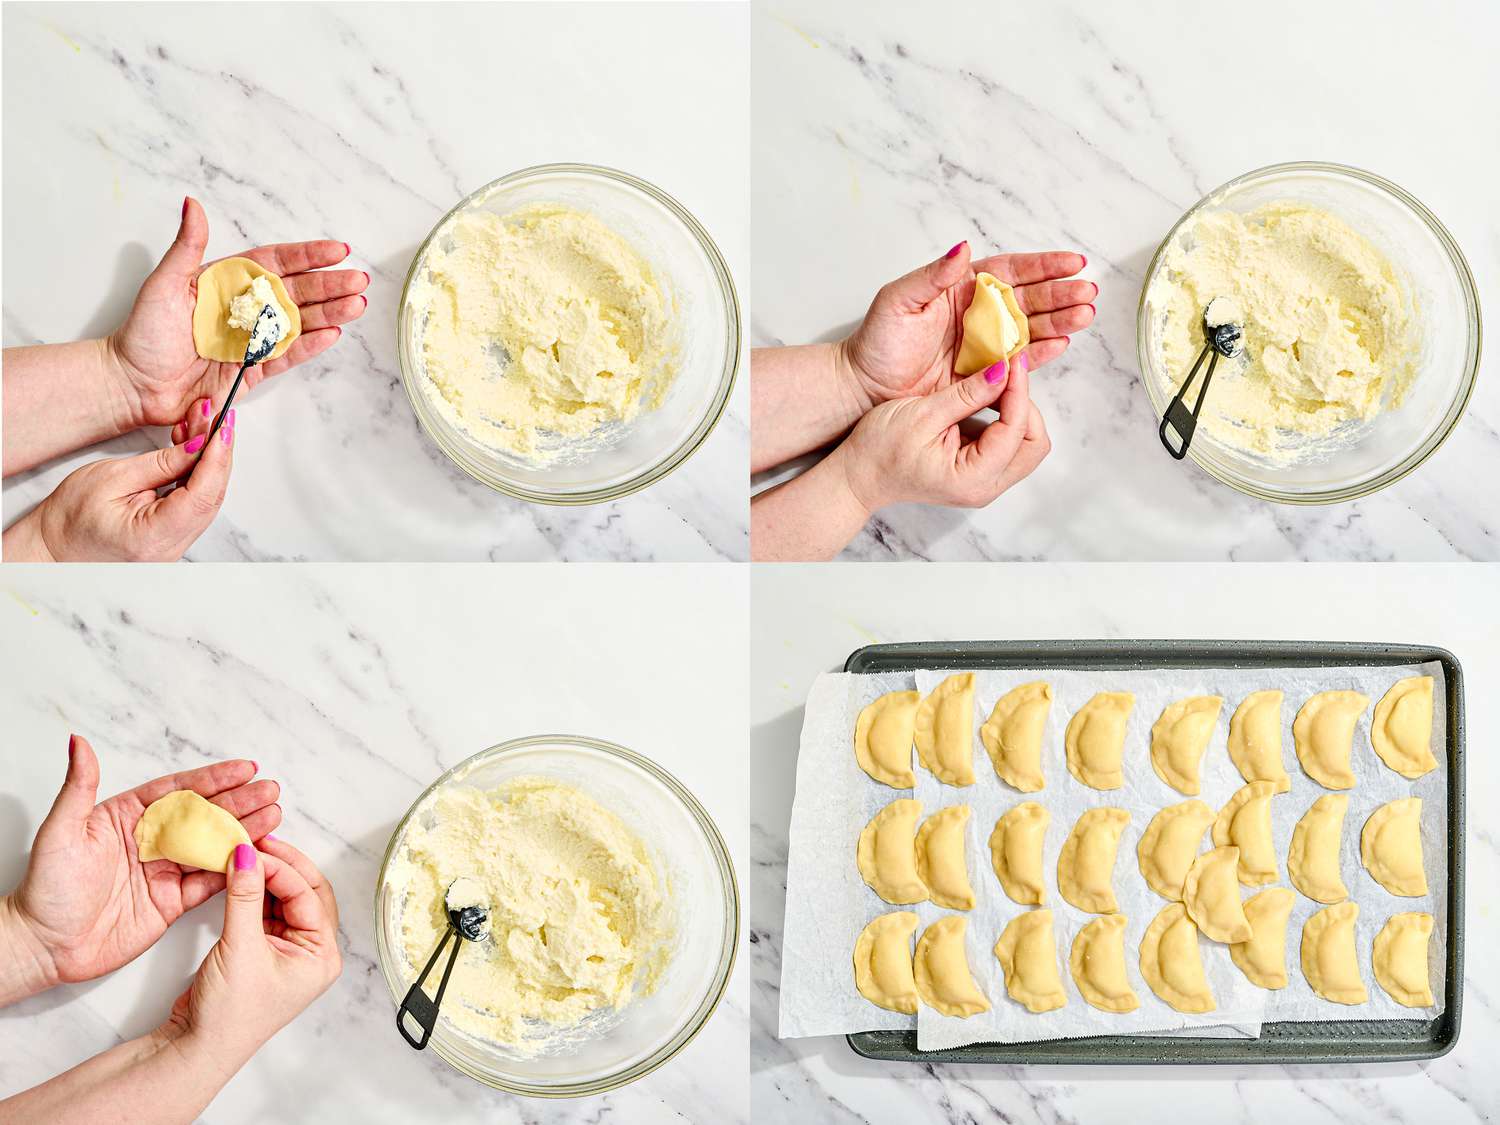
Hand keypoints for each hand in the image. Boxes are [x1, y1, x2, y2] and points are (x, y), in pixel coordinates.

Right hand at [5, 397, 235, 560]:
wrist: (54, 546)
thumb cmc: (70, 518)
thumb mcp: (111, 478)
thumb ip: (161, 464)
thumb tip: (198, 447)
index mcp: (153, 537)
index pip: (201, 495)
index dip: (217, 458)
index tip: (221, 426)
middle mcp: (170, 548)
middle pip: (211, 496)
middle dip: (217, 452)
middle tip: (214, 416)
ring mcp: (175, 546)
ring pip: (207, 498)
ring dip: (208, 460)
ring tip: (200, 425)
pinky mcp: (173, 537)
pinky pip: (196, 502)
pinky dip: (198, 474)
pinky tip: (193, 448)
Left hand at [5, 735, 279, 992]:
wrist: (42, 946)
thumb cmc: (44, 889)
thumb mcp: (60, 832)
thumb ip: (79, 787)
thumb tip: (79, 743)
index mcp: (127, 817)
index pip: (178, 790)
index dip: (212, 778)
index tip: (244, 768)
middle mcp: (150, 841)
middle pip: (203, 815)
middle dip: (239, 801)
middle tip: (270, 791)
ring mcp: (163, 871)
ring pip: (212, 846)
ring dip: (243, 831)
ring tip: (274, 816)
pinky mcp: (171, 902)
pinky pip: (209, 883)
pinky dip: (233, 870)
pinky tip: (256, 856)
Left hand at [110, 197, 368, 428]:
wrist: (132, 383)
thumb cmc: (142, 333)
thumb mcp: (165, 283)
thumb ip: (187, 247)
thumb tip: (194, 205)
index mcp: (226, 283)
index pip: (275, 263)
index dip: (307, 256)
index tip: (336, 251)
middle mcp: (244, 310)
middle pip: (296, 293)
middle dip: (329, 286)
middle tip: (358, 280)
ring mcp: (251, 340)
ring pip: (298, 323)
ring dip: (329, 313)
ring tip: (356, 305)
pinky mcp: (252, 370)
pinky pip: (287, 355)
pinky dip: (310, 346)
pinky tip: (333, 334)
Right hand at [164, 839, 340, 1070]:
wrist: (196, 1048)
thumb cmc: (228, 1014)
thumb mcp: (240, 947)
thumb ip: (245, 896)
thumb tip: (247, 854)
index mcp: (322, 955)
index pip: (308, 896)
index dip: (281, 868)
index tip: (253, 848)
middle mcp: (312, 952)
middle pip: (305, 893)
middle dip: (282, 866)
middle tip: (257, 843)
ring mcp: (288, 951)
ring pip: (285, 899)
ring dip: (267, 877)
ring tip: (245, 853)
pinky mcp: (264, 951)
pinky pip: (266, 911)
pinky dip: (254, 893)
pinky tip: (240, 876)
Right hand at [837, 355, 1050, 511]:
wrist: (858, 476)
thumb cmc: (879, 450)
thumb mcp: (923, 413)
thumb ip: (968, 394)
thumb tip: (1003, 371)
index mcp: (972, 478)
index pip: (1016, 430)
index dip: (1018, 391)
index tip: (1011, 360)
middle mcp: (985, 487)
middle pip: (1034, 444)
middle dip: (1026, 405)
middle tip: (1007, 373)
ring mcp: (984, 482)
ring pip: (1024, 443)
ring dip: (1017, 410)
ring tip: (997, 380)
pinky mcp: (978, 471)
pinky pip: (1006, 443)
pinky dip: (1003, 417)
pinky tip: (987, 395)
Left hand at [840, 242, 1093, 406]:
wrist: (866, 385)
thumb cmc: (878, 341)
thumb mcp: (899, 300)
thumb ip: (933, 276)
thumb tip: (962, 248)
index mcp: (963, 288)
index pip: (1010, 271)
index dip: (1042, 266)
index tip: (1072, 262)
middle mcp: (979, 313)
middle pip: (1029, 298)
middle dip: (1060, 293)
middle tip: (1087, 292)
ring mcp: (984, 343)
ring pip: (1030, 327)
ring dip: (1059, 321)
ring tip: (1085, 315)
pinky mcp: (984, 372)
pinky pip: (1019, 361)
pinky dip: (1040, 353)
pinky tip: (1062, 343)